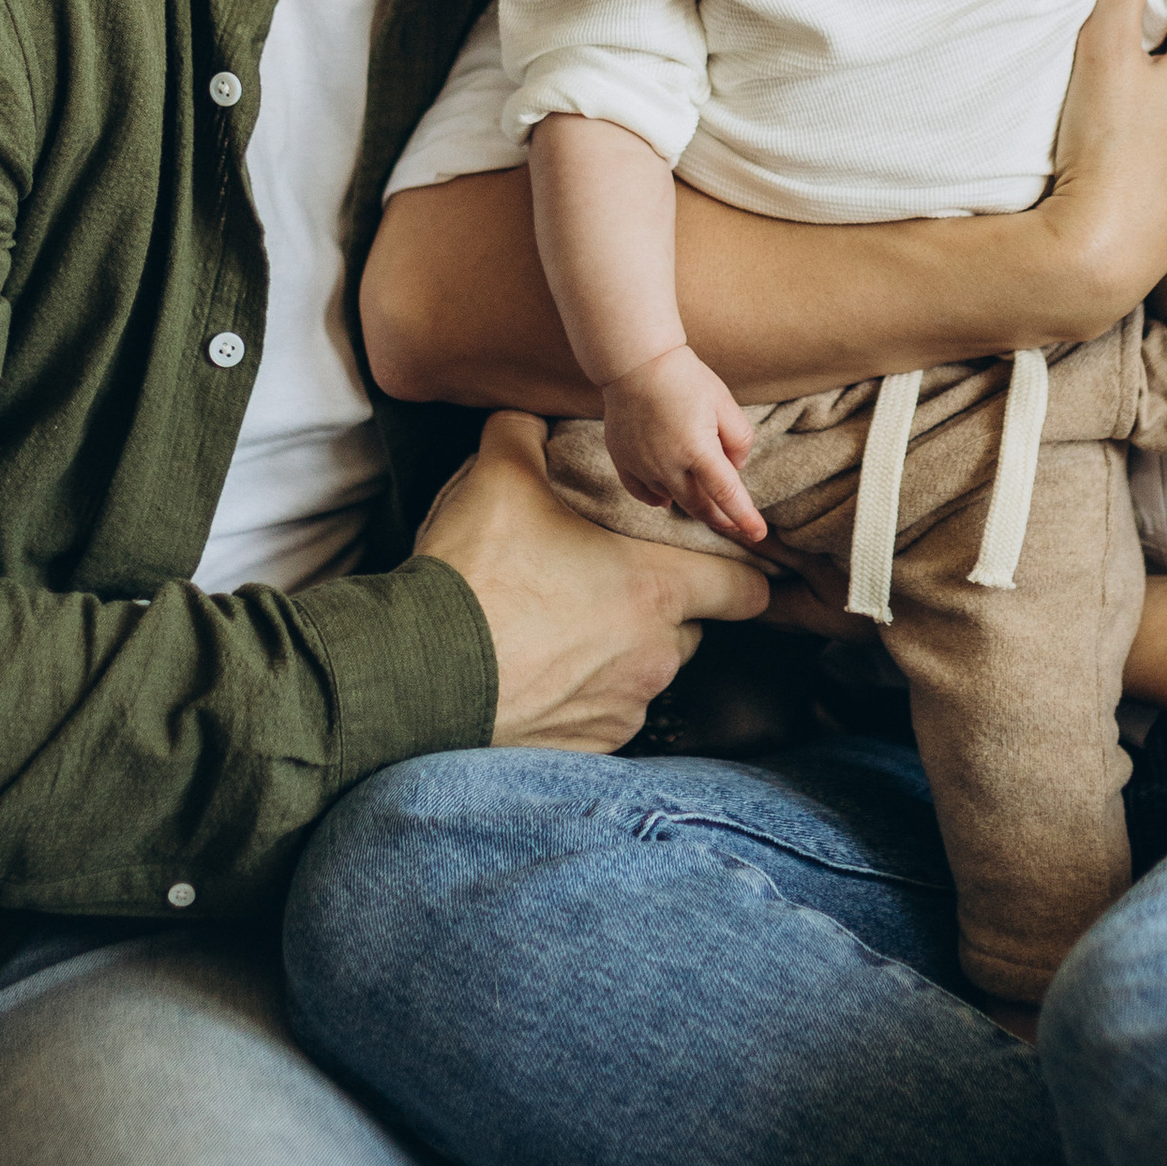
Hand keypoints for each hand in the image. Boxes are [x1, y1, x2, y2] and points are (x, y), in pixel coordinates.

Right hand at [413, 412, 768, 749]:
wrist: (421, 677)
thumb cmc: (476, 577)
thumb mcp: (499, 480)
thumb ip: (523, 436)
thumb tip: (523, 418)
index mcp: (656, 588)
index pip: (745, 589)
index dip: (743, 575)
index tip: (731, 569)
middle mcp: (656, 654)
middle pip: (689, 627)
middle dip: (660, 608)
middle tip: (607, 586)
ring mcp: (626, 707)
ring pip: (646, 672)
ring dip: (621, 653)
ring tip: (563, 631)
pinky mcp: (591, 747)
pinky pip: (607, 715)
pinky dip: (585, 696)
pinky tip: (541, 673)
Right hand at [601, 343, 768, 548]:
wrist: (636, 363)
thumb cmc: (686, 379)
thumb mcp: (725, 403)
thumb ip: (739, 440)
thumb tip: (735, 468)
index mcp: (697, 449)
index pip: (726, 494)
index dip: (744, 517)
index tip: (758, 533)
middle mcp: (667, 465)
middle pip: (699, 506)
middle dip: (721, 518)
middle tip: (736, 523)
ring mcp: (642, 466)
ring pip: (672, 499)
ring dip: (691, 501)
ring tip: (705, 495)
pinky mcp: (623, 461)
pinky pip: (643, 493)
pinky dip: (659, 499)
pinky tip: (669, 498)